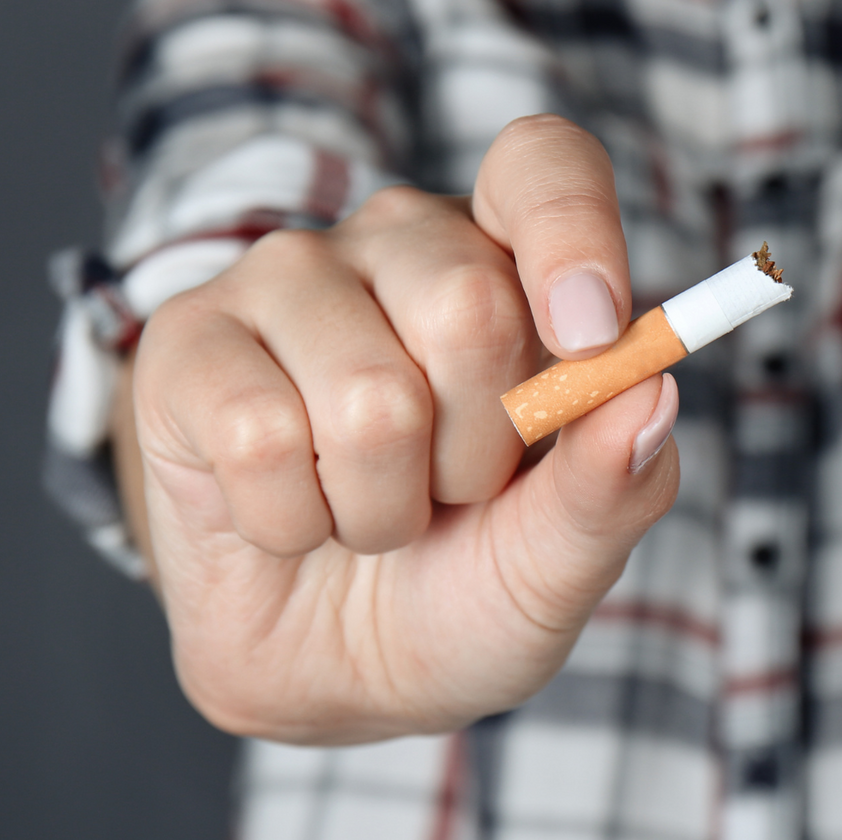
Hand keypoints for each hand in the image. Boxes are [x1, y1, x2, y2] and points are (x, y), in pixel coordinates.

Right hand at [127, 116, 680, 742]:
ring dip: (383, 507)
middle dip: (479, 451)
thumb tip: (651, 391)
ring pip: (369, 396)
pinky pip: (261, 439)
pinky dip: (293, 522)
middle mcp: (399, 243)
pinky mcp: (190, 345)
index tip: (592, 337)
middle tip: (454, 492)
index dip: (573, 235)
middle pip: (471, 303)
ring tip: (370, 511)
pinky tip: (290, 517)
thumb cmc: (467, 585)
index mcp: (510, 259)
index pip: (544, 168)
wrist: (336, 674)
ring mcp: (285, 281)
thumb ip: (616, 481)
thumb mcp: (563, 558)